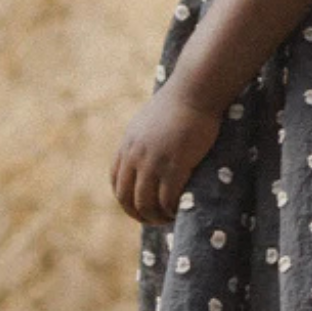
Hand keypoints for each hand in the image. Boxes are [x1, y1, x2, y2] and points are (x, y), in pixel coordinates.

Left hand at [111, 84, 221, 224]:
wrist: (194, 91)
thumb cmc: (180, 102)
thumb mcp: (151, 121)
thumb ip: (145, 138)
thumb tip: (150, 149)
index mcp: (128, 145)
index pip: (116, 182)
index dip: (127, 200)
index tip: (141, 207)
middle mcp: (135, 156)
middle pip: (126, 198)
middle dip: (139, 214)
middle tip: (156, 220)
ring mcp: (153, 162)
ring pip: (145, 204)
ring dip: (156, 217)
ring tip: (169, 218)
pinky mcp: (174, 165)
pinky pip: (166, 200)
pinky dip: (171, 211)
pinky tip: (180, 211)